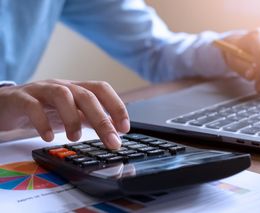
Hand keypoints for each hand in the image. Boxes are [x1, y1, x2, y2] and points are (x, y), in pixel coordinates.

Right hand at [0, 79, 129, 148]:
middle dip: (102, 119)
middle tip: (111, 141)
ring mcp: (42, 90)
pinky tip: (47, 137)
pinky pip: (33, 106)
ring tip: (75, 137)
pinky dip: (42, 122)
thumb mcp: (71, 114)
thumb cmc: (44, 109)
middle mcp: (62, 86)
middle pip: (86, 96)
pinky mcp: (22, 99)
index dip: (116, 106)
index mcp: (76, 89)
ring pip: (62, 95)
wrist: (8, 105)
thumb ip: (90, 120)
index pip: (102, 89)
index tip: (124, 128)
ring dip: (72, 118)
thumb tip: (114, 130)